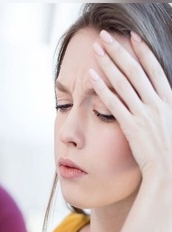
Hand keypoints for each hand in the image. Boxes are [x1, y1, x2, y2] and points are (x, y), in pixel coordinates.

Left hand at [90, 30, 171, 180]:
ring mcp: (143, 113)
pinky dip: (103, 88)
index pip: (153, 68)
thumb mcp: (170, 122)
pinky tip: (92, 76)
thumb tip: (155, 97)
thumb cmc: (170, 151)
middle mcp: (157, 102)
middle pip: (134, 69)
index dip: (142, 50)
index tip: (131, 36)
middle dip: (118, 50)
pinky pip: (114, 103)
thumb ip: (162, 107)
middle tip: (105, 36)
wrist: (169, 171)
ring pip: (123, 82)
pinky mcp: (130, 126)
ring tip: (96, 49)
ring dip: (108, 63)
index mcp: (169, 99)